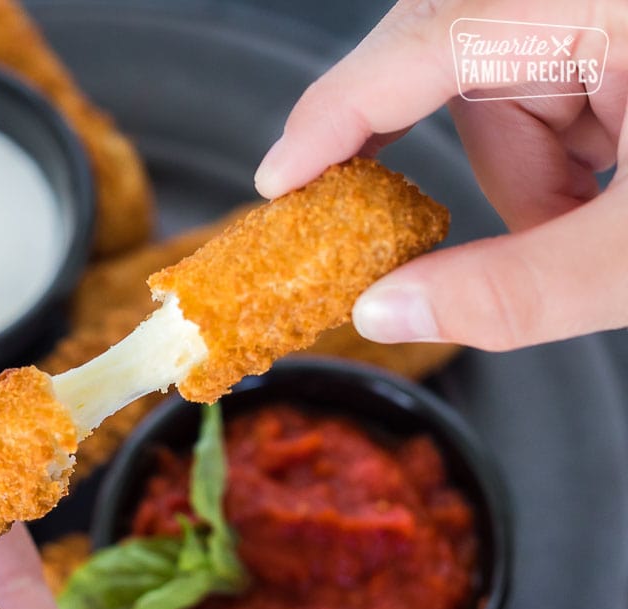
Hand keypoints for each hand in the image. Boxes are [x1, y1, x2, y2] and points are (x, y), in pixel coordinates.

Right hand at [254, 0, 626, 350]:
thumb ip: (519, 288)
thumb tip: (385, 312)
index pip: (430, 34)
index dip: (338, 111)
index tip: (280, 179)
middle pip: (454, 70)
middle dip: (477, 168)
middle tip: (477, 239)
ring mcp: (593, 10)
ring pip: (495, 94)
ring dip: (526, 179)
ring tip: (599, 221)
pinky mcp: (605, 36)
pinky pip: (535, 95)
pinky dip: (549, 160)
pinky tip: (604, 190)